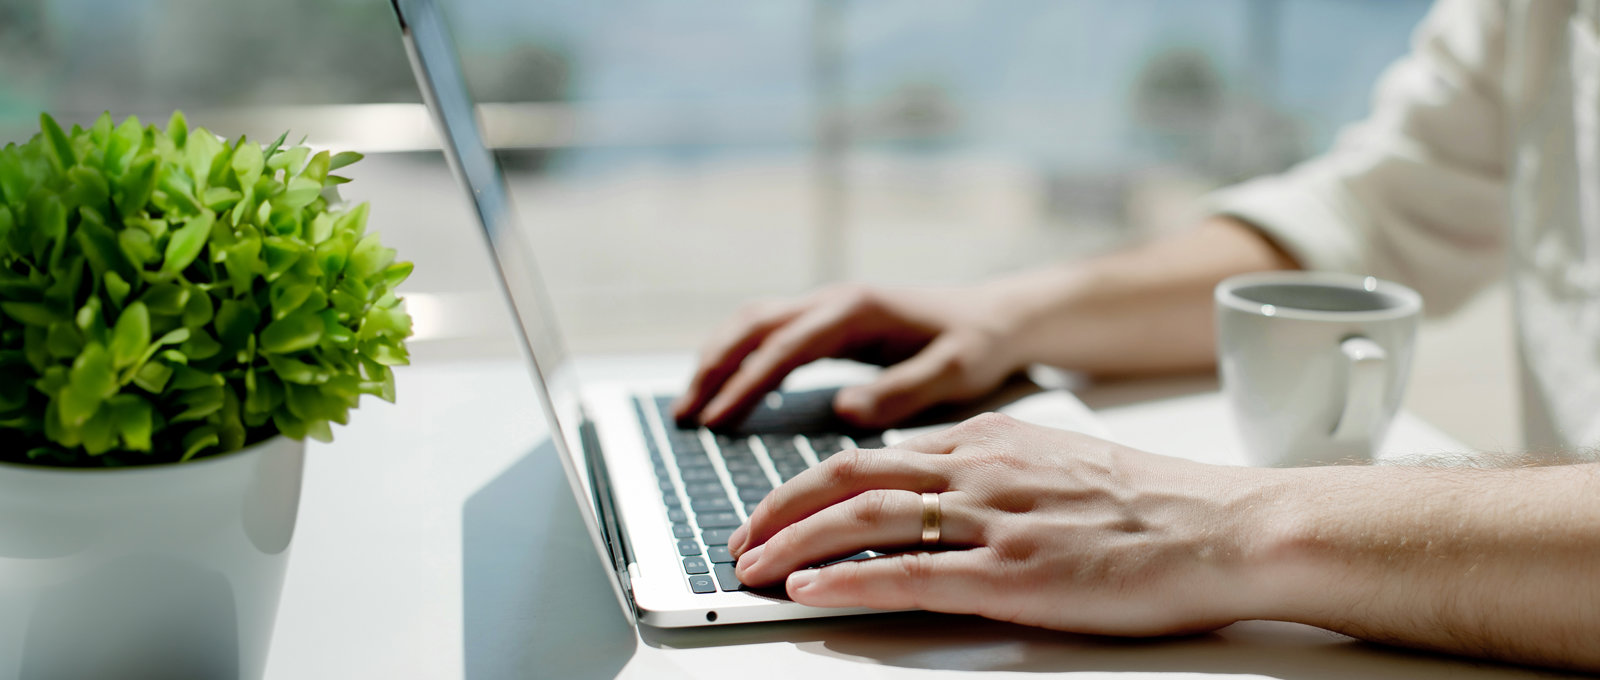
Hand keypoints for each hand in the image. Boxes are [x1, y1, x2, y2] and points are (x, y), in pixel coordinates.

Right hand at [672, 284, 1023, 429]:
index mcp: (858, 311)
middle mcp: (835, 301)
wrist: (997, 316)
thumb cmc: (978, 345)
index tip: (717, 420)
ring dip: (717, 359)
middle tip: (684, 414)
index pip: (785, 347)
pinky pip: (769, 332)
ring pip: (753, 323)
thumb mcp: (955, 372)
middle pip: (753, 325)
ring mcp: (829, 307)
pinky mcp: (830, 321)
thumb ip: (903, 391)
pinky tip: (725, 389)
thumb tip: (846, 411)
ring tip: (690, 406)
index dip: (746, 383)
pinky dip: (738, 356)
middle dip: (713, 367)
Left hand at [727, 413, 1272, 635]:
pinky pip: (908, 573)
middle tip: (742, 537)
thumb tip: (945, 488)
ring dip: (794, 542)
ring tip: (751, 566)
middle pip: (850, 472)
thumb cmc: (1159, 506)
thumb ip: (1000, 468)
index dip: (812, 481)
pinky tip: (809, 591)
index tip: (778, 506)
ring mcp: (995, 518)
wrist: (1230, 528)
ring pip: (865, 516)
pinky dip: (847, 581)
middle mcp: (983, 467)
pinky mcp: (1014, 573)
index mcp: (993, 439)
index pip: (877, 451)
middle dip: (781, 505)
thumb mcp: (1063, 464)